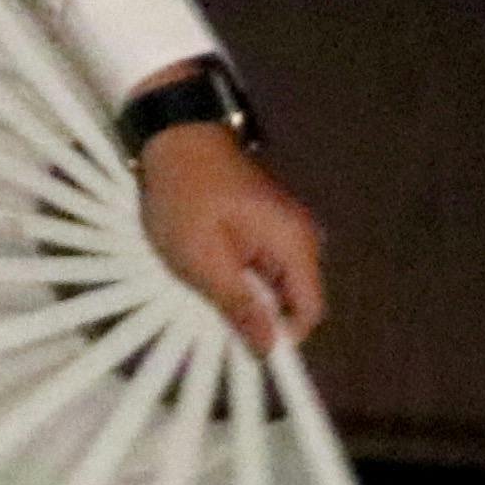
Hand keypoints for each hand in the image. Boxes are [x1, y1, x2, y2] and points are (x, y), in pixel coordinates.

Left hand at [136, 119, 325, 350]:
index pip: (310, 310)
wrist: (174, 136)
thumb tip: (269, 348)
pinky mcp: (266, 220)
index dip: (283, 335)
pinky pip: (261, 260)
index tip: (245, 344)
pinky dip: (237, 269)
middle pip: (292, 297)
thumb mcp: (202, 259)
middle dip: (257, 311)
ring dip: (243, 290)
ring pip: (273, 280)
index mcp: (297, 245)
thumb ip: (238, 305)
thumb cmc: (185, 196)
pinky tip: (205, 262)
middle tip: (213, 311)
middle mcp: (302, 237)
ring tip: (203, 282)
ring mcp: (285, 227)